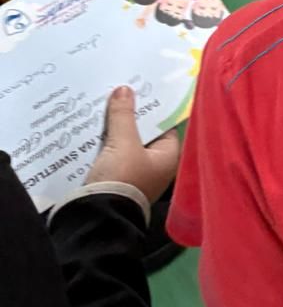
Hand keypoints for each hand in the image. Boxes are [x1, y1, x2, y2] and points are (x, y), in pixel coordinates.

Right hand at [85, 85, 180, 205]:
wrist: (95, 220)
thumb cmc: (121, 180)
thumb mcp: (123, 143)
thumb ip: (124, 115)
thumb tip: (125, 89)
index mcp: (167, 157)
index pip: (164, 124)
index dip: (152, 106)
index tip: (141, 87)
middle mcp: (155, 166)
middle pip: (143, 133)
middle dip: (130, 115)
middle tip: (119, 91)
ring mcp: (135, 175)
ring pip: (125, 144)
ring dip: (115, 129)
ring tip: (103, 103)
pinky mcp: (115, 181)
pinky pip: (112, 155)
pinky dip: (104, 143)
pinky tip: (92, 128)